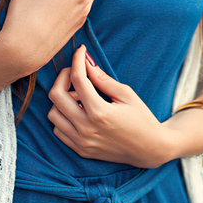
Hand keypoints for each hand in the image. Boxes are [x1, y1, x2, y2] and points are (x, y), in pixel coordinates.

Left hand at [47, 46, 173, 167]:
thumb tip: (86, 63)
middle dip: (62, 77)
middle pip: (56, 96)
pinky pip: (58, 130)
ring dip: (61, 100)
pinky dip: (63, 117)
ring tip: (79, 96)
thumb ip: (103, 79)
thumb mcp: (126, 94)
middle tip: (75, 72)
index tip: (81, 51)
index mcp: (100, 113)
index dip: (77, 60)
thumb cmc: (141, 119)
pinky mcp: (80, 150)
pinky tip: (77, 111)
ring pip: (53, 114)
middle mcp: (86, 129)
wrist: (149, 149)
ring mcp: (82, 142)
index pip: (78, 79)